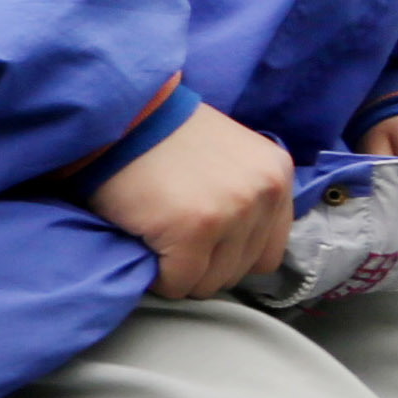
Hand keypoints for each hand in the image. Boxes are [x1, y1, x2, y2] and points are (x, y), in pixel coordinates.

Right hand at [93, 105, 294, 304]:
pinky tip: (144, 245)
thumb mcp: (229, 155)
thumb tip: (238, 245)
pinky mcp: (193, 231)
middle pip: (239, 271)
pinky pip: (177, 283)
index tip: (201, 242)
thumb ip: (246, 193)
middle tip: (171, 238)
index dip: (229, 254)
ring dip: (180, 272)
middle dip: (203, 264)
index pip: (268, 252)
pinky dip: (156, 276)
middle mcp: (263, 194)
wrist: (121, 114)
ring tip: (158, 240)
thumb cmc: (162, 134)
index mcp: (276, 175)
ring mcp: (231, 213)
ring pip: (210, 282)